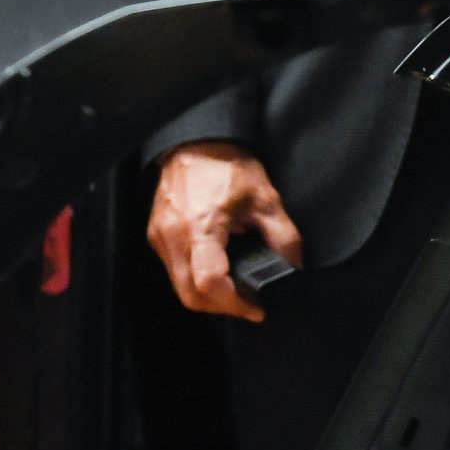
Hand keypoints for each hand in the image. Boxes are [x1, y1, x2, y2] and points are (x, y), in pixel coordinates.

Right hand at [147, 141, 304, 322]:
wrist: (197, 142)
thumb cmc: (227, 165)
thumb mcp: (266, 200)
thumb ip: (284, 239)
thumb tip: (293, 269)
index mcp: (200, 225)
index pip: (208, 283)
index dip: (234, 304)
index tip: (255, 307)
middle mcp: (173, 234)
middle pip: (190, 295)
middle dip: (222, 307)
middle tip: (247, 303)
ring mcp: (160, 235)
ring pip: (179, 286)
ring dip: (207, 296)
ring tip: (234, 288)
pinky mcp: (156, 233)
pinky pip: (173, 269)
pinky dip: (195, 279)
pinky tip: (216, 268)